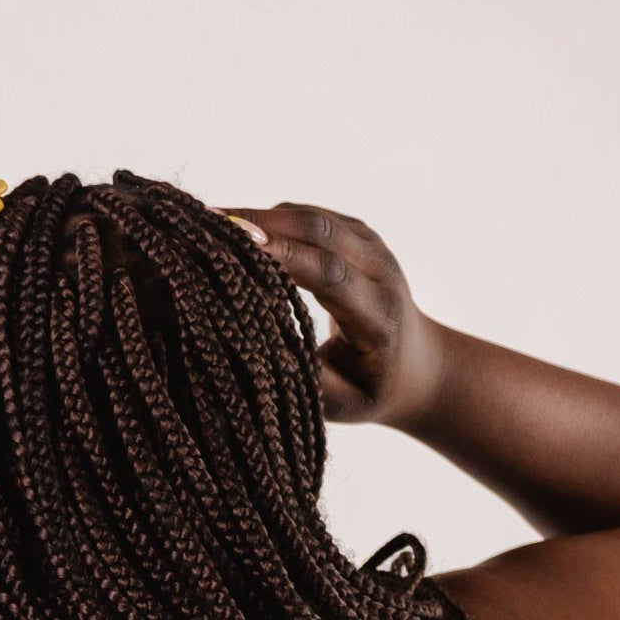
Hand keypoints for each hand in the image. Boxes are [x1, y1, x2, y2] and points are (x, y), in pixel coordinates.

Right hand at [218, 202, 443, 428]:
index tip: (239, 248)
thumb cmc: (370, 390)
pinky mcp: (355, 232)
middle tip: (204, 224)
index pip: (332, 275)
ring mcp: (370, 245)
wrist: (416, 364)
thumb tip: (251, 357)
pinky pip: (306, 218)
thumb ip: (304, 381)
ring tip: (205, 223)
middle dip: (262, 225)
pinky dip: (268, 219)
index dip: (286, 257)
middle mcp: (381, 270)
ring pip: (310, 217)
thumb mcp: (341, 402)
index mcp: (381, 315)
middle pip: (320, 232)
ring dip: (258, 217)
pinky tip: (230, 227)